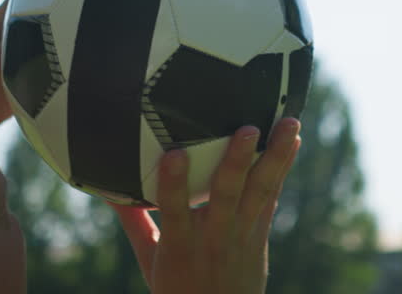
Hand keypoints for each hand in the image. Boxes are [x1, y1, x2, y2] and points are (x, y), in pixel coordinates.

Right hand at [111, 117, 301, 293]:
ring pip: (259, 192)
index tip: (173, 154)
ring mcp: (241, 236)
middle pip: (227, 196)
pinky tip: (293, 141)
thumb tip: (108, 191)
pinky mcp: (259, 235)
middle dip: (237, 161)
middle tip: (246, 129)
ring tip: (289, 124)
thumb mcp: (149, 261)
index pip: (174, 210)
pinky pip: (271, 197)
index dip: (173, 183)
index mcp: (179, 245)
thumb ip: (134, 222)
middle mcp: (214, 238)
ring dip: (275, 156)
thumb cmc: (177, 289)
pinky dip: (282, 169)